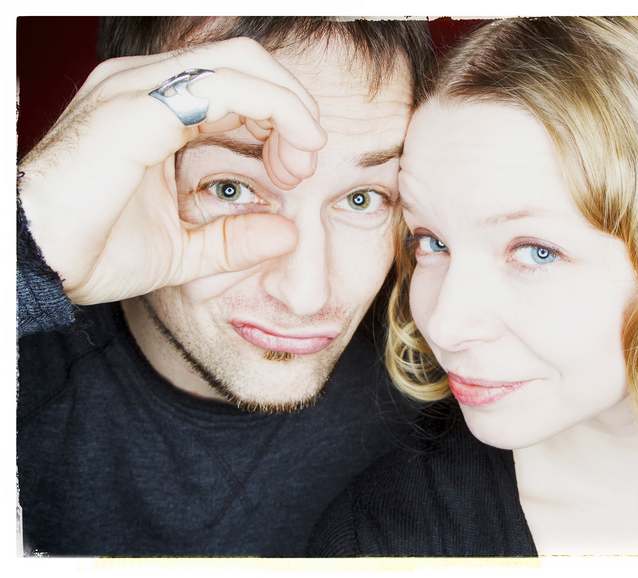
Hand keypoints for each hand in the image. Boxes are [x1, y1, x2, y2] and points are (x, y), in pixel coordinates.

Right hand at [17, 37, 323, 305]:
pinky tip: (292, 149)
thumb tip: (288, 234)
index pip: (235, 84)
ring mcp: (136, 89)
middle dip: (292, 107)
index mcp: (148, 108)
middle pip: (245, 63)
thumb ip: (233, 240)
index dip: (280, 120)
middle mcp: (141, 86)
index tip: (293, 174)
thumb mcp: (181, 249)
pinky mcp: (138, 106)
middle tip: (302, 165)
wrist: (31, 265)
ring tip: (299, 161)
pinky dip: (278, 109)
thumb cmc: (86, 252)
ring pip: (243, 63)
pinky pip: (229, 85)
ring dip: (290, 108)